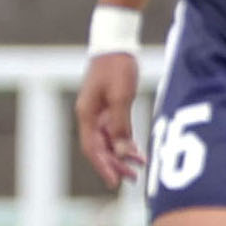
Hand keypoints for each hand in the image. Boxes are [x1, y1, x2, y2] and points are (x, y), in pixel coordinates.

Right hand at [75, 51, 142, 188]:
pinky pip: (115, 131)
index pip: (92, 149)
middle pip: (100, 148)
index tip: (114, 182)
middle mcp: (89, 116)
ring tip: (139, 167)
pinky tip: (137, 151)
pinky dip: (125, 142)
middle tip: (132, 179)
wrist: (116, 43)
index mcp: (86, 114)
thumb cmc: (117, 67)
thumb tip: (122, 152)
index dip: (103, 166)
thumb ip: (120, 126)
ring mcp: (98, 112)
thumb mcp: (121, 97)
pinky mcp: (109, 107)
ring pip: (109, 141)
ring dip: (122, 155)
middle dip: (115, 164)